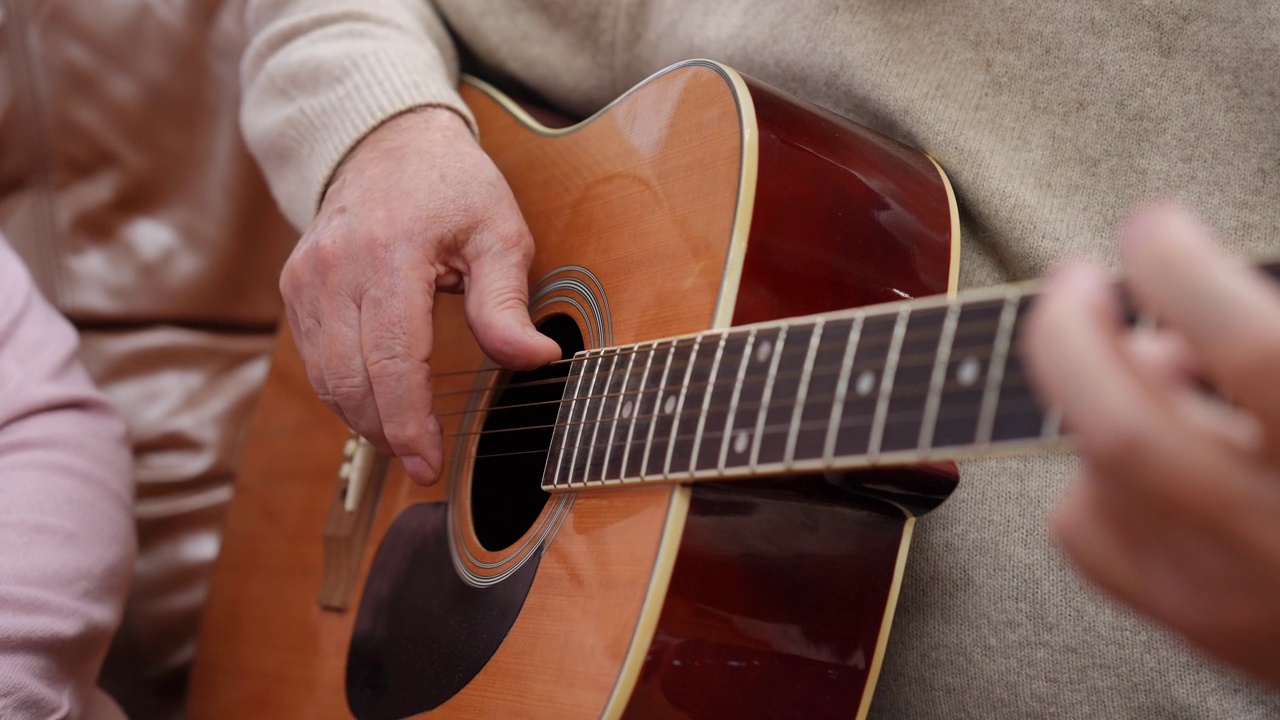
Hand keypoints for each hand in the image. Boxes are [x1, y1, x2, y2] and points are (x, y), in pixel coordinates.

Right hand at [280, 107, 560, 484]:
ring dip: (363, 417)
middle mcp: (335, 268)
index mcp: (391, 254)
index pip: (392, 360)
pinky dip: (344, 390)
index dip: (409, 423)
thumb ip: (507, 302)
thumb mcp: (500, 233)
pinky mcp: (294, 286)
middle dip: (387, 431)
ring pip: (326, 378)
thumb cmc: (454, 188)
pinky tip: (377, 401)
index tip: (429, 463)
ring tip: (404, 435)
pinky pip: (314, 359)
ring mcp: (306, 278)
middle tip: (423, 459)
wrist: (388, 142)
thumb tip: (535, 359)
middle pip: (352, 380)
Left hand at [1022, 204, 1279, 685]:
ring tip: (1162, 368)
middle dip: (1072, 338)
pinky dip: (1091, 465)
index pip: (1253, 352)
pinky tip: (1148, 451)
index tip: (1151, 227)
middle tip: (1072, 281)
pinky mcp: (1192, 621)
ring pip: (1099, 475)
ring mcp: (1229, 592)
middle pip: (1125, 433)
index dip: (1181, 272)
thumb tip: (1172, 314)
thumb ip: (1262, 343)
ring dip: (1105, 393)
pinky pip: (1086, 528)